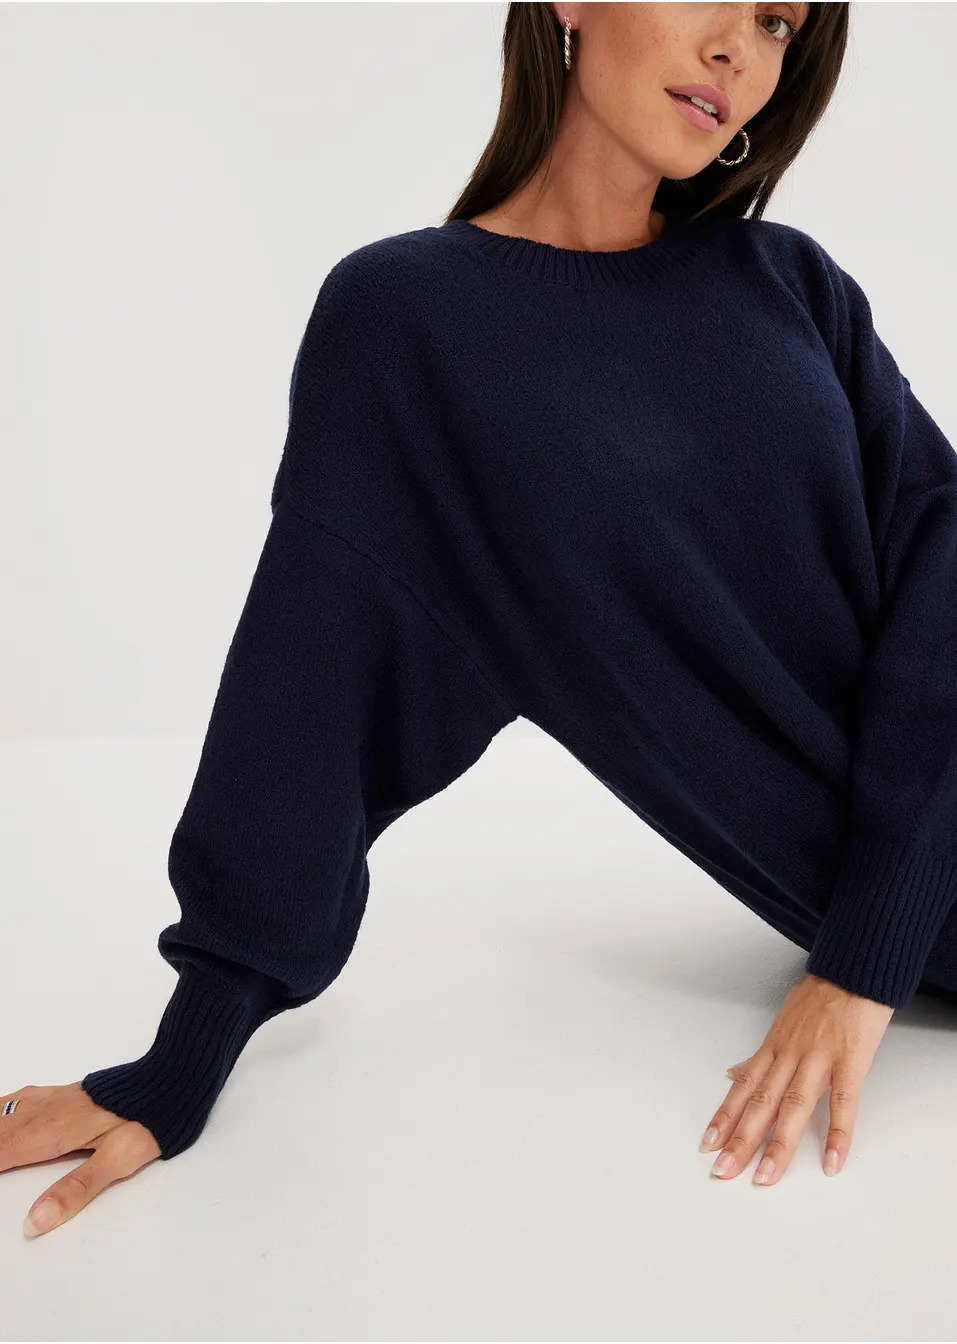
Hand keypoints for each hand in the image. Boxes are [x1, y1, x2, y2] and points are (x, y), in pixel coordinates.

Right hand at [0, 1083, 159, 1236]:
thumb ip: (76, 1189)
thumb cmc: (149, 1119)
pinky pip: (17, 1100)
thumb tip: (33, 1222)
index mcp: (53, 1132)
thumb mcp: (119, 1160)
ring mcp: (53, 1099)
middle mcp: (46, 1112)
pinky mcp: (63, 1093)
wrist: (172, 1076)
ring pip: (2, 1114)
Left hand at [698, 973, 894, 1184]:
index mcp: (774, 1048)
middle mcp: (789, 1055)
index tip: (707, 1145)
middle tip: (724, 1172)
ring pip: (793, 1105)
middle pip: (761, 1102)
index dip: (724, 1117)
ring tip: (765, 1176)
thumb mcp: (782, 1022)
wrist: (853, 971)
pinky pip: (844, 1101)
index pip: (743, 1089)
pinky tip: (832, 1162)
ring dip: (778, 1143)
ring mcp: (818, 1058)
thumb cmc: (819, 997)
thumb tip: (733, 1073)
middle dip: (741, 1140)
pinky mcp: (850, 1061)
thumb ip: (760, 1055)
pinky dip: (838, 1133)